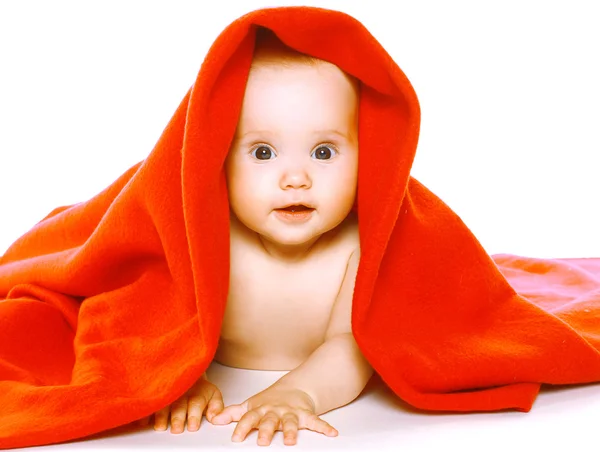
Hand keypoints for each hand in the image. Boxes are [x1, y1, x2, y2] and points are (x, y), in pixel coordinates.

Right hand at [139, 373, 224, 432]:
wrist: (186, 371)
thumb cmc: (199, 389)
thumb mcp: (213, 395)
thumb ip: (216, 407)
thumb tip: (215, 418)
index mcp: (197, 392)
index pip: (196, 403)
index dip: (194, 416)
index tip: (192, 427)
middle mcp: (181, 392)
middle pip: (179, 405)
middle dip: (178, 418)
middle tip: (177, 429)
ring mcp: (167, 392)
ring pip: (163, 403)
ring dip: (161, 416)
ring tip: (161, 426)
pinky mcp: (155, 394)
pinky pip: (148, 401)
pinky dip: (145, 411)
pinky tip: (144, 419)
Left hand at [209, 385, 337, 445]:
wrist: (294, 389)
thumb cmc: (270, 401)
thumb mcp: (251, 405)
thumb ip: (234, 413)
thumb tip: (214, 419)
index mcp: (261, 410)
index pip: (249, 417)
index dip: (242, 427)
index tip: (235, 437)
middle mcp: (275, 411)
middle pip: (270, 421)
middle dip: (266, 430)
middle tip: (263, 442)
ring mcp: (291, 413)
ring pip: (291, 422)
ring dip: (291, 432)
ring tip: (291, 442)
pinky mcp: (305, 415)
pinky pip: (316, 421)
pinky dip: (324, 427)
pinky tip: (332, 433)